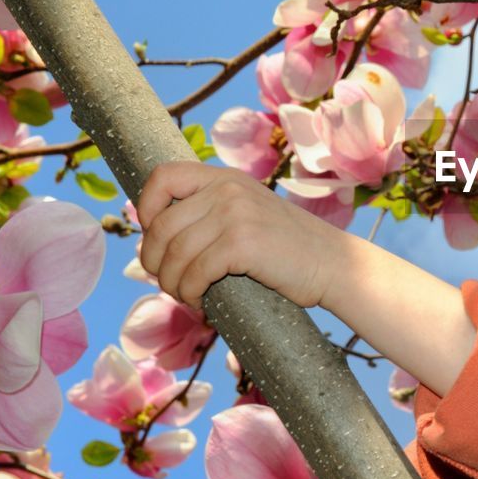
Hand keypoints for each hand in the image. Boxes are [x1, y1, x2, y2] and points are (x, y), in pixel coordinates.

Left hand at [136, 161, 343, 310]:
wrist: (332, 264)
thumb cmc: (287, 250)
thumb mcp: (247, 214)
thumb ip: (211, 212)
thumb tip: (156, 237)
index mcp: (225, 178)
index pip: (162, 176)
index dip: (145, 208)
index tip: (157, 239)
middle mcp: (227, 189)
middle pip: (161, 226)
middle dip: (155, 262)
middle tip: (169, 282)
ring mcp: (235, 214)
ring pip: (175, 254)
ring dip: (172, 284)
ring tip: (185, 296)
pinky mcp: (242, 244)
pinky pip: (195, 272)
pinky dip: (190, 293)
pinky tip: (201, 302)